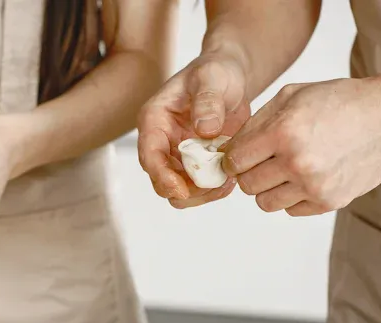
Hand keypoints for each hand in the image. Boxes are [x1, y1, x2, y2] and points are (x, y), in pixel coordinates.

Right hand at [137, 51, 250, 207]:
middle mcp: (161, 141)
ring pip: (180, 190)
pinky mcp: (195, 163)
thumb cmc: (215, 71)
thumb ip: (207, 100)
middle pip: (161, 180)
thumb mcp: (211, 77)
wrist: (228, 75)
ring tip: (228, 182)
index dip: (161, 176)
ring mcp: (177, 154)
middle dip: (186, 191)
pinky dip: (213, 188)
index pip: (149, 155)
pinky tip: (231, 178)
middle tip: (216, 187)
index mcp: (154, 119)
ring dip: (202, 193)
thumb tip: (204, 129)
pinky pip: (199, 186)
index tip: (181, 190)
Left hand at [224, 77, 380, 216]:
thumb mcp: (293, 96)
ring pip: (265, 203)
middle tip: (265, 160)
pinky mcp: (329, 201)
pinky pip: (291, 210)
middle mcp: (297, 162)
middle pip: (247, 185)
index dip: (234, 157)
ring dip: (270, 187)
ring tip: (287, 168)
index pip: (234, 160)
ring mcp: (314, 186)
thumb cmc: (341, 102)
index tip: (242, 154)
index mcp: (284, 132)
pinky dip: (293, 196)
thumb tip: (227, 151)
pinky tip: (308, 175)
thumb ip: (256, 124)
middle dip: (250, 173)